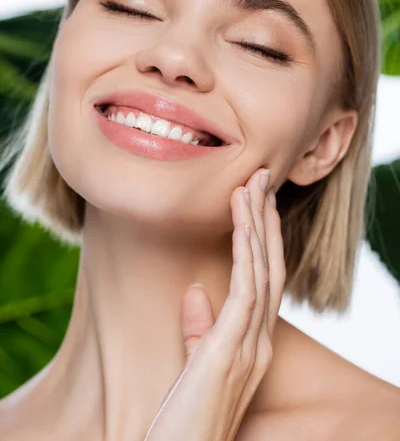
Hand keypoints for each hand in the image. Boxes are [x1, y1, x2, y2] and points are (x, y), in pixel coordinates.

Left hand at [144, 168, 285, 440]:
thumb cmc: (186, 418)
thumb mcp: (196, 368)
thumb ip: (200, 330)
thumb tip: (196, 290)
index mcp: (252, 344)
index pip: (264, 279)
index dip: (263, 238)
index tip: (258, 202)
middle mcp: (259, 342)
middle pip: (269, 267)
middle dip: (266, 220)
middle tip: (263, 178)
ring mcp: (249, 347)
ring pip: (261, 272)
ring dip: (257, 226)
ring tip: (253, 186)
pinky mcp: (228, 352)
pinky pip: (244, 292)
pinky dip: (246, 254)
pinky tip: (243, 224)